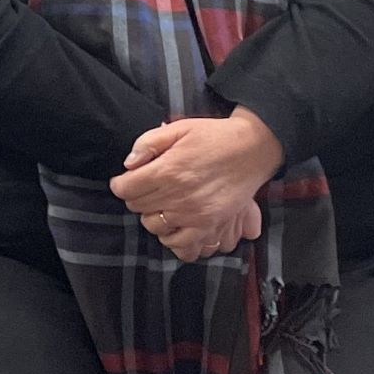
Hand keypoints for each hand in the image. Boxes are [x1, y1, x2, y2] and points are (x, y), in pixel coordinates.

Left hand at [111, 111, 281, 260]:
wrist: (252, 148)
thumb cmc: (213, 137)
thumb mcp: (178, 128)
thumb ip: (147, 143)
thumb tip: (128, 165)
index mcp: (168, 170)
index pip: (125, 189)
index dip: (121, 184)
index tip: (126, 181)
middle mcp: (178, 196)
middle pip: (137, 207)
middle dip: (137, 197)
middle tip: (148, 188)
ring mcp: (194, 214)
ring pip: (154, 227)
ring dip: (153, 216)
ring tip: (163, 204)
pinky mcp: (209, 226)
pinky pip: (180, 245)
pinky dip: (172, 238)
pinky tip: (175, 224)